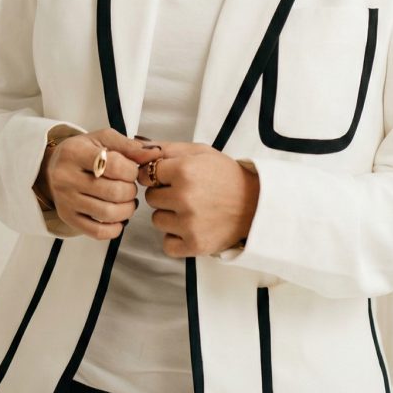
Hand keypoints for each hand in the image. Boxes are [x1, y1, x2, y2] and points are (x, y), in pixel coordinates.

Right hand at [36, 128, 160, 239]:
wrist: (53, 168)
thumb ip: (129, 146)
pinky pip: (97, 231)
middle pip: (113, 192)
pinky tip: (119, 218)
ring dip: (127, 209)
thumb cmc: (84, 151)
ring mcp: (66, 201)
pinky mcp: (68, 219)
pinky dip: (115, 228)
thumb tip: (155, 153)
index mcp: (75, 152)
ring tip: (128, 201)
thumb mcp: (104, 139)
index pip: (113, 165)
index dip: (131, 170)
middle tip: (131, 186)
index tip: (132, 170)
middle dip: (131, 190)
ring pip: (107, 213)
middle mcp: (66, 178)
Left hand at [137, 142, 258, 256]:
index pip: (147, 173)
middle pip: (150, 198)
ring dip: (169, 216)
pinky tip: (190, 227)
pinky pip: (167, 244)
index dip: (159, 175)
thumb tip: (137, 147)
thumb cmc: (226, 175)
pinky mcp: (194, 245)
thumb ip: (167, 148)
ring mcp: (189, 223)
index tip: (172, 178)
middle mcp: (184, 197)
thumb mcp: (200, 152)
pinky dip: (175, 238)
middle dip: (164, 195)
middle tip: (186, 193)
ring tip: (191, 209)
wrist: (255, 203)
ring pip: (157, 220)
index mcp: (184, 170)